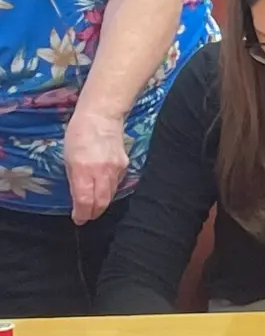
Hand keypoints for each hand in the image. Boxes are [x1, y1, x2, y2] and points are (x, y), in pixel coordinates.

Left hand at [63, 106, 128, 224]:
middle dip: (93, 213)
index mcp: (84, 170)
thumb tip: (78, 198)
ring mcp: (116, 169)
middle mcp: (102, 172)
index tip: (78, 219)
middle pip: (101, 202)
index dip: (81, 214)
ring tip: (94, 206)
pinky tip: (103, 188)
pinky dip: (109, 190)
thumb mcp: (68, 158)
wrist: (102, 117)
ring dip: (101, 203)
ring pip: (110, 195)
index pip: (85, 201)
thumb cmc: (79, 134)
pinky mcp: (125, 166)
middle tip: (86, 217)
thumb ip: (74, 179)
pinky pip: (117, 184)